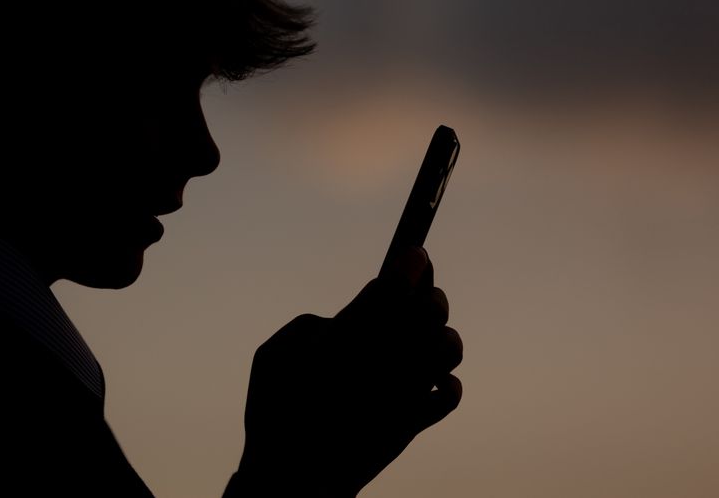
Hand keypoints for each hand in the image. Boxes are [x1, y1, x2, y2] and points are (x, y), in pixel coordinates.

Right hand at [228, 247, 462, 496]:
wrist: (293, 481)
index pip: (392, 287)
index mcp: (347, 340)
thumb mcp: (275, 354)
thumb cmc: (275, 411)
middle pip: (429, 310)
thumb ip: (313, 323)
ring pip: (447, 348)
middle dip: (429, 292)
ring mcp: (404, 396)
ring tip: (431, 331)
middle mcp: (383, 363)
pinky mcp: (414, 426)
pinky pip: (450, 393)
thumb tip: (350, 317)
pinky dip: (445, 381)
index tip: (415, 251)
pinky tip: (432, 377)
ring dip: (443, 333)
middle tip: (423, 288)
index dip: (408, 263)